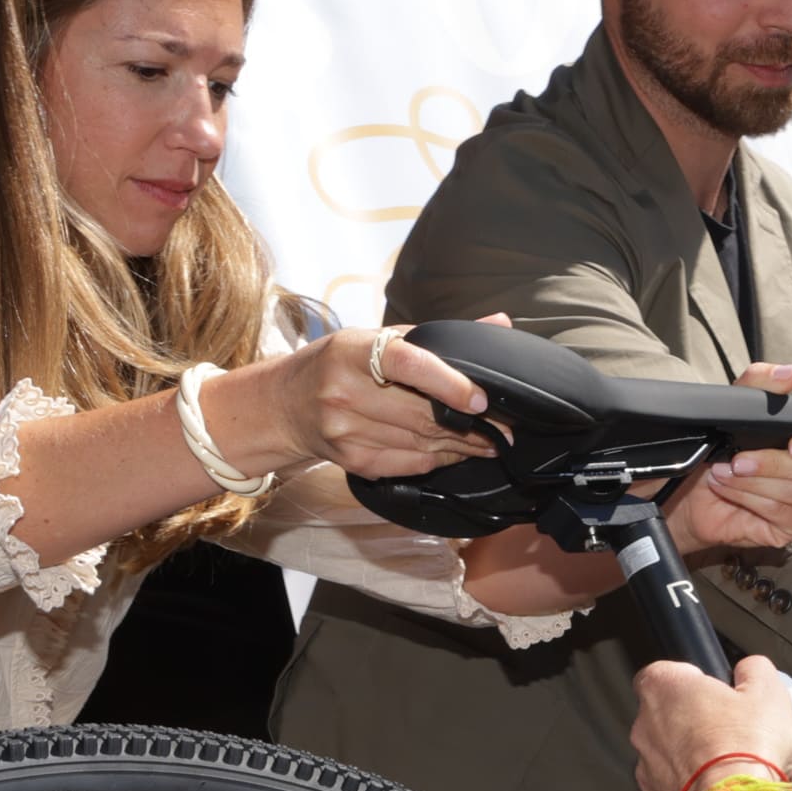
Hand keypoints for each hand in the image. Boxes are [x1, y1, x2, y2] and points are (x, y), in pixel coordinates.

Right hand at [231, 322, 501, 481]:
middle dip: (471, 425)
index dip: (449, 384)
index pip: (408, 365)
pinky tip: (458, 453)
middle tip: (506, 428)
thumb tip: (499, 326)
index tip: (481, 400)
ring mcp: (346, 431)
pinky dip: (439, 459)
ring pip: (420, 444)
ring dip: (462, 446)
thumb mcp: (376, 337)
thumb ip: (437, 336)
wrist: (285, 405)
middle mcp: (345, 392)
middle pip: (421, 414)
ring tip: (491, 442)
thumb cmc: (340, 364)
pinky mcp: (352, 461)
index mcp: (354, 352)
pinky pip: (409, 464)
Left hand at [632, 654, 791, 790]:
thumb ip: (754, 670)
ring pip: (668, 757)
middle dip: (695, 723)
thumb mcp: (768, 692)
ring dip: (693, 760)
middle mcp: (645, 728)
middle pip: (667, 717)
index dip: (693, 681)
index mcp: (664, 690)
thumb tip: (751, 669)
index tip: (716, 691)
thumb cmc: (746, 750)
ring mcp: (646, 769)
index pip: (666, 672)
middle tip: (730, 732)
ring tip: (729, 768)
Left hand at [668, 379, 791, 555]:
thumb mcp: (734, 406)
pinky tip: (728, 489)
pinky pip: (785, 514)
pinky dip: (750, 498)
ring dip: (755, 481)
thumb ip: (760, 382)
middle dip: (774, 463)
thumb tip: (790, 372)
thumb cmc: (721, 448)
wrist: (692, 491)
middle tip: (738, 459)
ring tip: (724, 472)